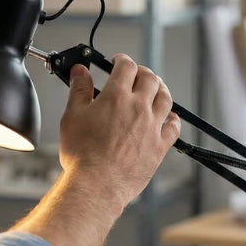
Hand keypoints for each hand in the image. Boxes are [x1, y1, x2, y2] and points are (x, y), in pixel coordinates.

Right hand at [58, 55, 179, 213]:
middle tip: (135, 75)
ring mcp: (152, 127)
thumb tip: (80, 72)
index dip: (122, 60)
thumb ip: (78, 91)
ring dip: (160, 90)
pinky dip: (173, 119)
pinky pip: (174, 127)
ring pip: (165, 99)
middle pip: (149, 78)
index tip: (118, 62)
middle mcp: (138, 108)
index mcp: (116, 96)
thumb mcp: (72, 117)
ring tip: (154, 90)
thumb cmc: (82, 155)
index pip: (126, 66)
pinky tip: (169, 118)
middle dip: (142, 72)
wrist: (96, 185)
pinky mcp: (159, 147)